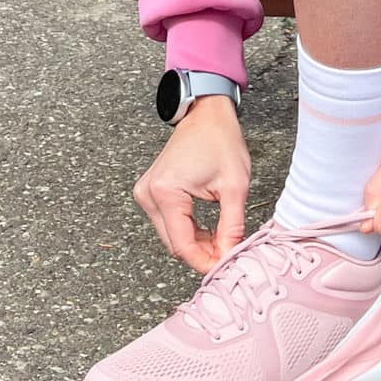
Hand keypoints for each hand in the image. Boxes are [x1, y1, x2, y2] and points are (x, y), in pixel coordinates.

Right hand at [133, 96, 250, 274]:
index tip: (226, 267)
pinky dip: (189, 231)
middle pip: (174, 243)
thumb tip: (229, 256)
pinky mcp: (151, 192)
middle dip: (202, 253)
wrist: (206, 113)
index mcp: (166, 192)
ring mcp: (146, 193)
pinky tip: (208, 229)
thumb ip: (232, 226)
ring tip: (222, 237)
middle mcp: (149, 194)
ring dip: (196, 243)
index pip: (182, 245)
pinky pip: (169, 223)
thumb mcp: (234, 185)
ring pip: (171, 236)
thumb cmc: (220, 140)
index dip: (205, 261)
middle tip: (229, 252)